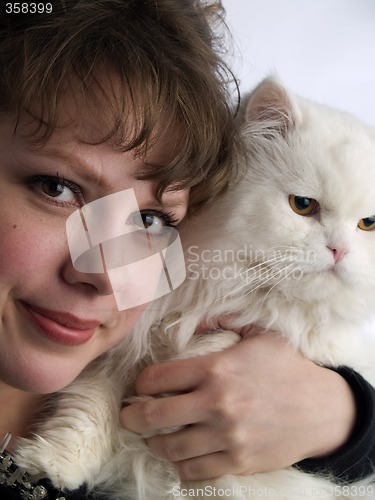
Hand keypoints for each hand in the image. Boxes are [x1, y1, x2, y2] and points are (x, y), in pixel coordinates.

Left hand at [120, 332, 355, 479]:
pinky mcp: (237, 461)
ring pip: (169, 447)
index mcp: (216, 369)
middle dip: (132, 415)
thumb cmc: (288, 367)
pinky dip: (180, 465)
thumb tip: (195, 319)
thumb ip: (224, 322)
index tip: (139, 385)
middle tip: (128, 415)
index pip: (158, 377)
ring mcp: (225, 436)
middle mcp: (215, 403)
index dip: (141, 382)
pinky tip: (179, 456)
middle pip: (153, 414)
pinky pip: (194, 470)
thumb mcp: (260, 334)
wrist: (322, 408)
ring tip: (153, 437)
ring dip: (154, 442)